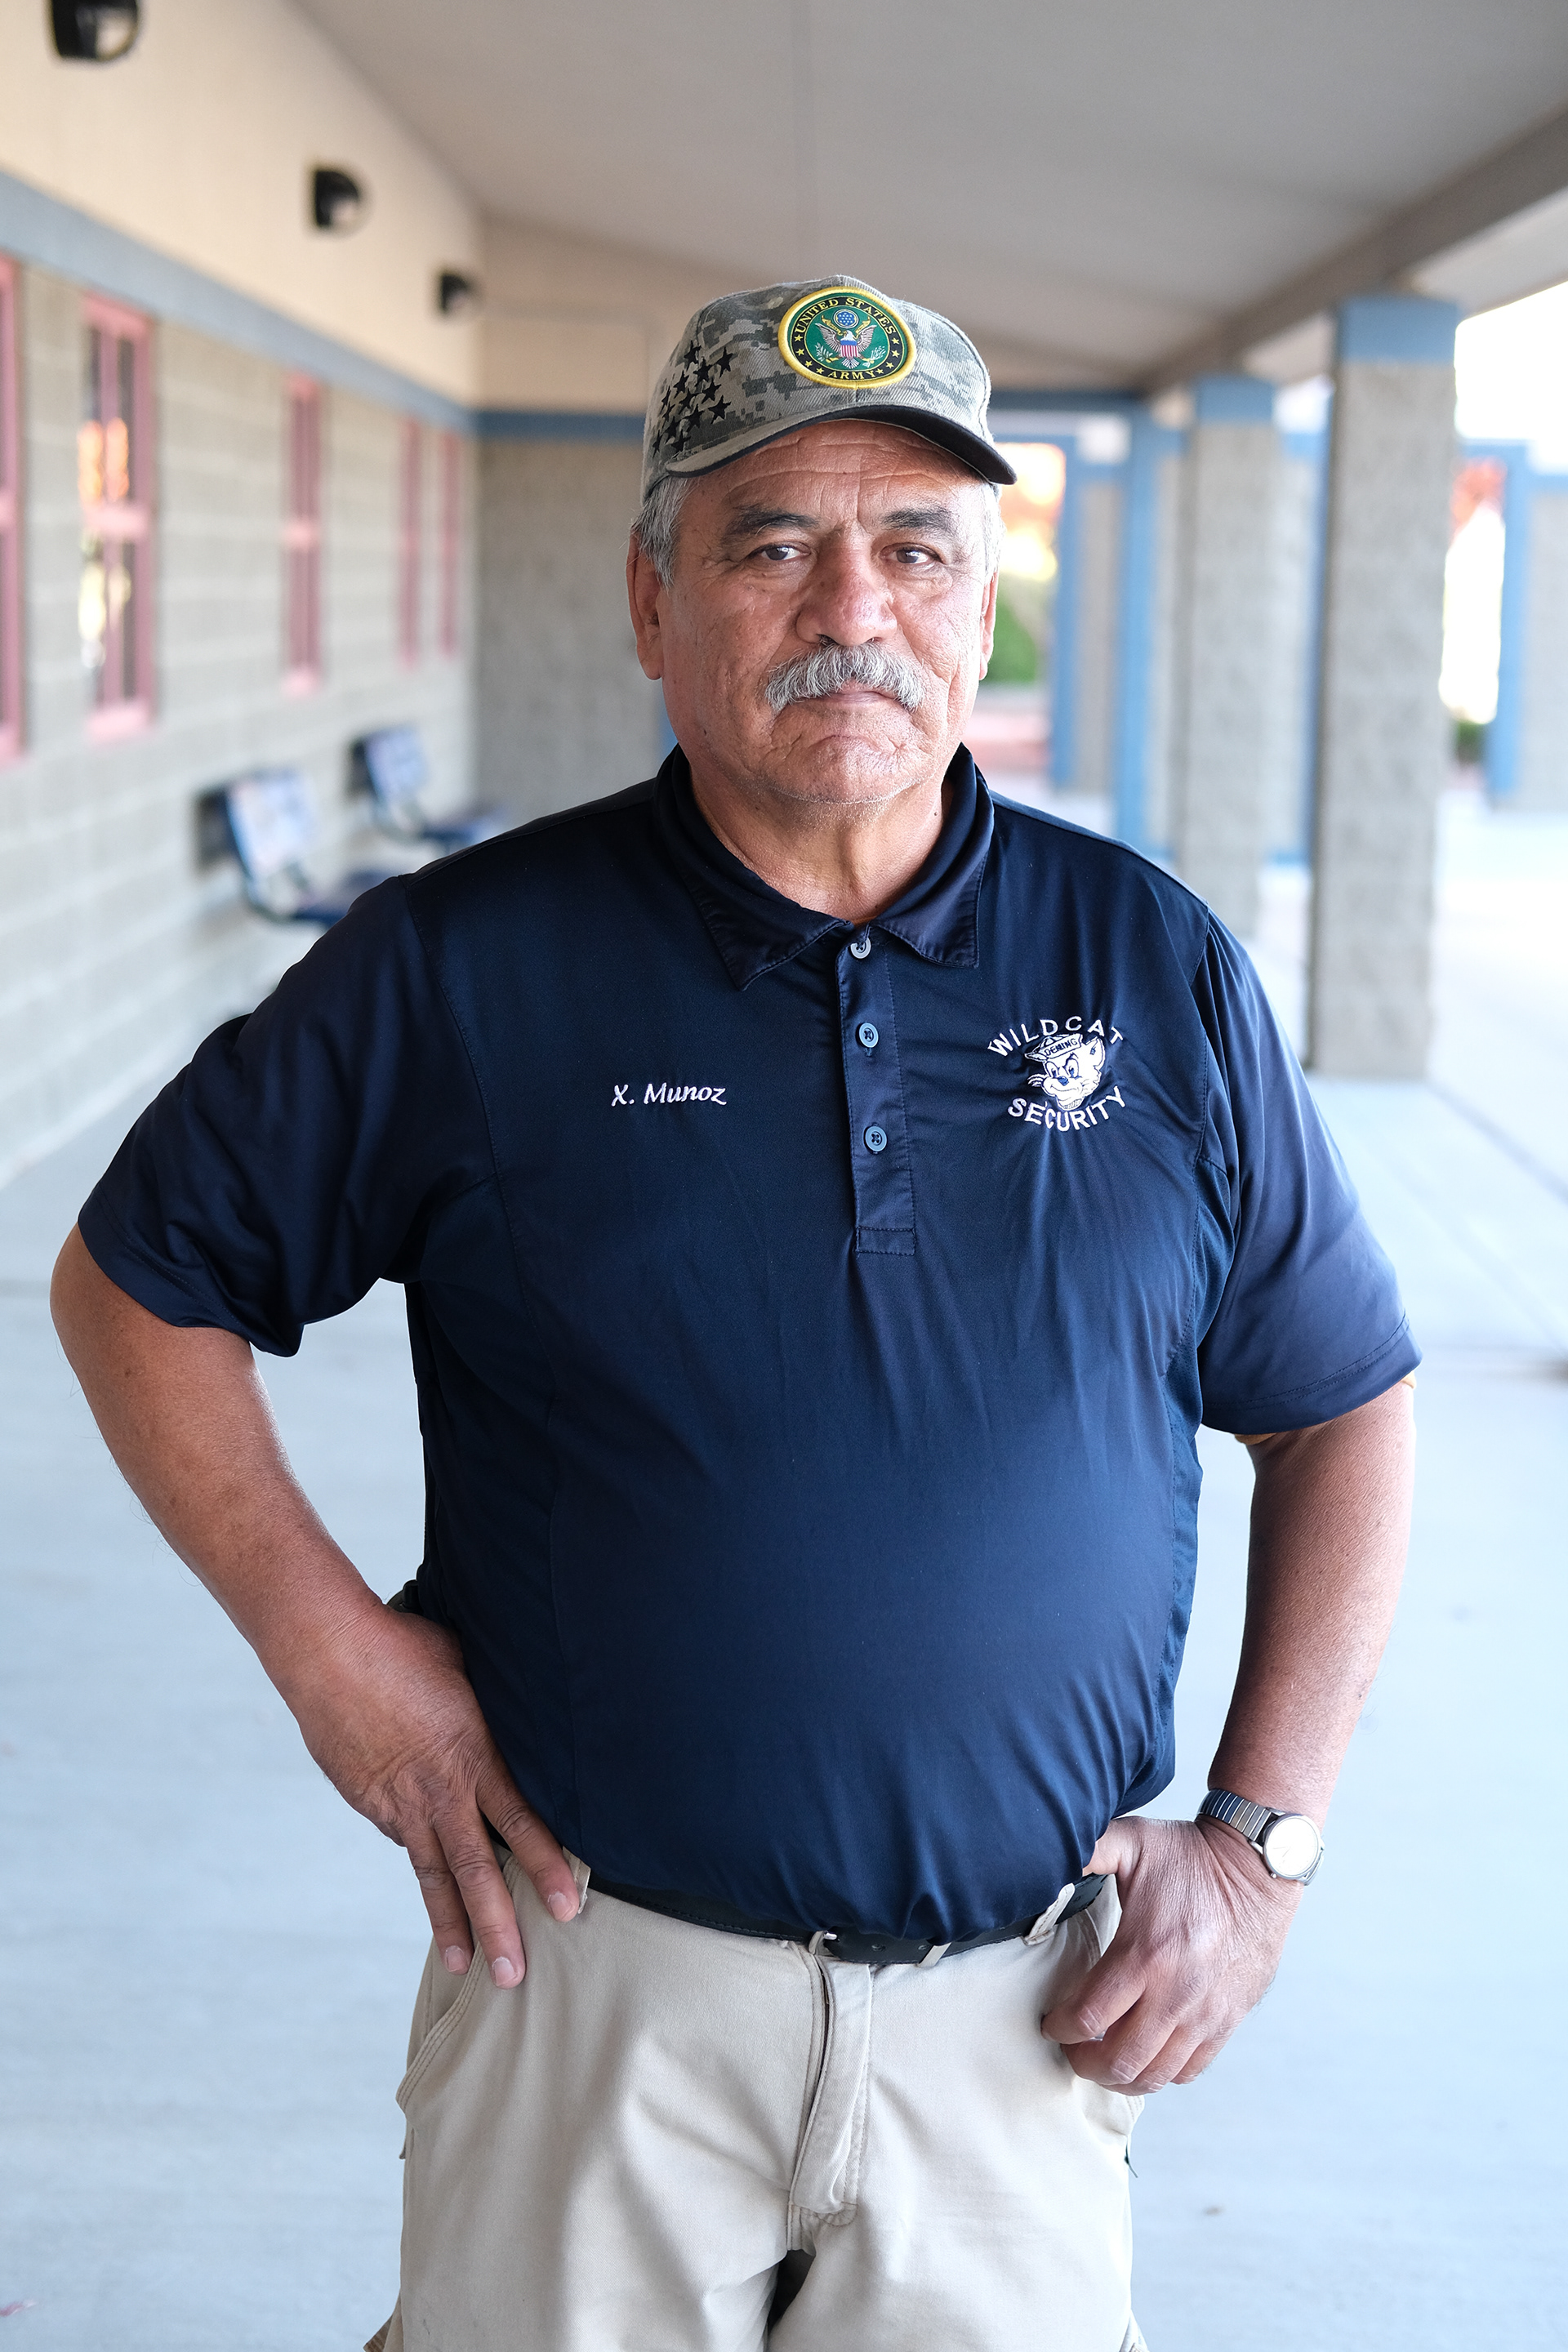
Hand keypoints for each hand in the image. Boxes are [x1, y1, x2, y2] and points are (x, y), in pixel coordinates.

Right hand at [286, 1605, 580, 1987]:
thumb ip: (492, 1705)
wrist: (329, 1652)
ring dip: (452, 1923)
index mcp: (474, 1756)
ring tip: (467, 1967)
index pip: (521, 1823)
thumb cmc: (405, 1646)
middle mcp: (439, 1791)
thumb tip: (515, 1707)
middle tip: (514, 1974)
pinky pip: (403, 1839)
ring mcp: (399, 1804)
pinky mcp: (369, 1802)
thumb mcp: (467, 1670)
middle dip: (499, 1924)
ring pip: (434, 1874)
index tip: (567, 1907)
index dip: (547, 1867)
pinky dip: (420, 1862)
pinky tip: (434, 1887)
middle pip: (475, 1869)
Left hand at [1039, 1816, 1299, 2091]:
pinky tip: (1144, 2056)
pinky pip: (1189, 2069)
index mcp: (1145, 1953)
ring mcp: (1205, 2012)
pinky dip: (1161, 2073)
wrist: (1257, 1866)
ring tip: (1103, 2060)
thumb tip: (1045, 1852)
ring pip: (1154, 2074)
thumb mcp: (1132, 1841)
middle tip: (1072, 2050)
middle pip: (1119, 2059)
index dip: (1060, 2028)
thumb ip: (1087, 1850)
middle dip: (1084, 2062)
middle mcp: (1176, 1992)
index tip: (1051, 2023)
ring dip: (1120, 2076)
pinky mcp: (1228, 2020)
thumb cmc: (1191, 1854)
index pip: (1089, 2016)